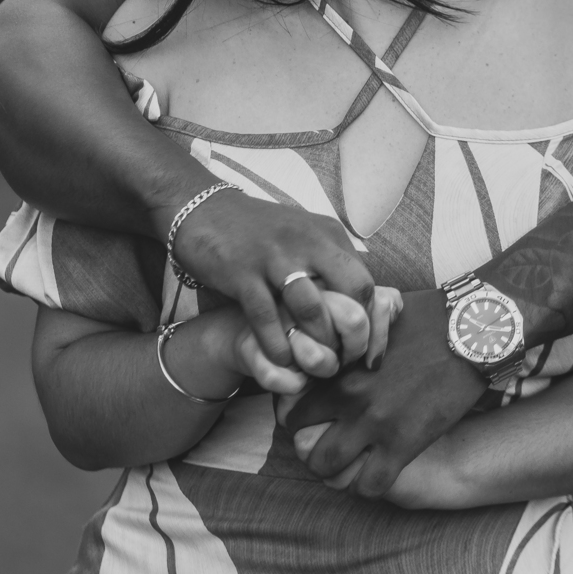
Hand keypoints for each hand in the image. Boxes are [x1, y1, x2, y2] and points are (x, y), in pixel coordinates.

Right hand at [162, 187, 375, 366]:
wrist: (203, 208)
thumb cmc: (257, 230)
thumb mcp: (303, 234)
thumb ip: (330, 260)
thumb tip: (361, 298)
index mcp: (327, 233)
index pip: (365, 282)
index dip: (369, 321)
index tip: (363, 350)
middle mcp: (308, 241)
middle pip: (351, 291)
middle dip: (351, 333)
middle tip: (342, 360)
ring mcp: (275, 256)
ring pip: (311, 308)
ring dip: (315, 343)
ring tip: (313, 365)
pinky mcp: (243, 272)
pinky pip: (267, 317)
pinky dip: (277, 344)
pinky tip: (280, 360)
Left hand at [282, 288, 486, 497]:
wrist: (473, 331)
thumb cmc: (429, 316)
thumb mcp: (378, 314)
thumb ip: (352, 334)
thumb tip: (337, 335)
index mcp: (340, 365)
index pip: (295, 407)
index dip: (300, 419)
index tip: (313, 423)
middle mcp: (349, 397)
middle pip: (304, 445)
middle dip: (312, 451)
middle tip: (329, 449)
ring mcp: (376, 423)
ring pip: (329, 470)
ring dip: (336, 472)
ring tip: (350, 466)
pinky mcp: (405, 443)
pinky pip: (370, 485)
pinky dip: (368, 485)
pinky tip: (377, 472)